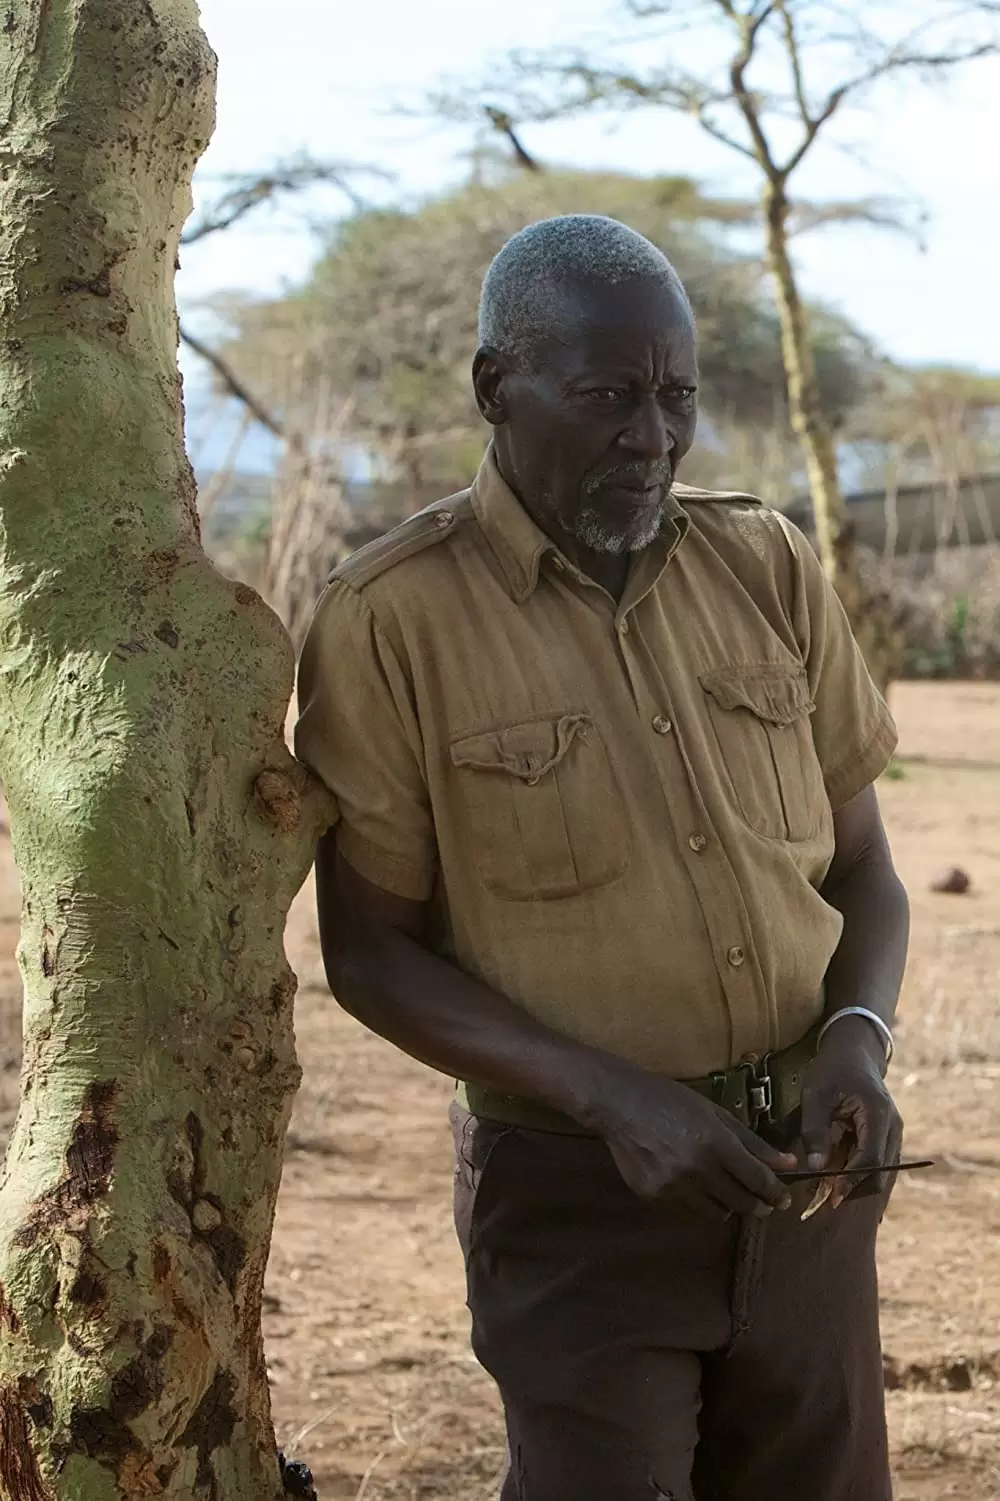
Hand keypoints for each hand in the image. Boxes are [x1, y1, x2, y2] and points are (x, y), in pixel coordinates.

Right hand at [592, 1066, 796, 1221]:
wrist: (619, 1104)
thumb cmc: (670, 1100)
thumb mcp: (715, 1114)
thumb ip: (752, 1142)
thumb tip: (788, 1164)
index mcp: (715, 1144)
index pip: (758, 1180)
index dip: (776, 1192)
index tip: (784, 1197)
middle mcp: (697, 1171)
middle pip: (742, 1204)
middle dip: (757, 1204)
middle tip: (762, 1200)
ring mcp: (673, 1188)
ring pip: (717, 1215)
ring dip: (728, 1206)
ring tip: (725, 1190)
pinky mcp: (654, 1198)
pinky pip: (688, 1210)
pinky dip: (698, 1202)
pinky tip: (692, 1183)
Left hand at [800, 1016, 902, 1208]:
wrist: (853, 1053)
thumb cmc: (833, 1069)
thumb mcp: (816, 1093)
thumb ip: (814, 1129)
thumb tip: (815, 1168)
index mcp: (878, 1114)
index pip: (871, 1159)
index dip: (850, 1181)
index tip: (829, 1196)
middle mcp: (892, 1128)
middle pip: (879, 1173)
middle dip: (851, 1189)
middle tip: (821, 1201)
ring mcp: (891, 1134)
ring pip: (878, 1173)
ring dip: (852, 1185)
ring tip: (822, 1192)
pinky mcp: (884, 1138)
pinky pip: (874, 1165)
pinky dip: (854, 1175)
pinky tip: (832, 1181)